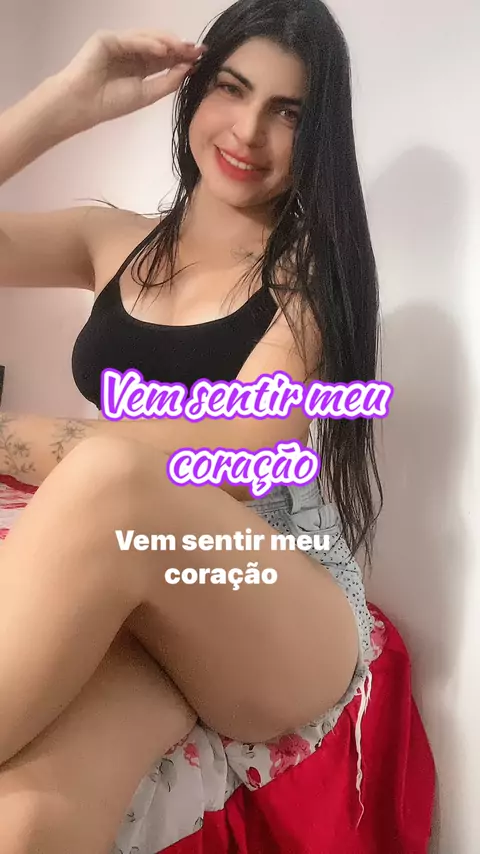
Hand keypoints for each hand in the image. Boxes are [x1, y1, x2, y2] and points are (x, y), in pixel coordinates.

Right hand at [57, 28, 206, 128]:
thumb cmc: (110, 103)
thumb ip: (168, 81)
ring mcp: (119, 44)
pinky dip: (148, 43)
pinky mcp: (107, 39)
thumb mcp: (147, 95)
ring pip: (147, 38)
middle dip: (179, 47)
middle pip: (159, 45)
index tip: (202, 57)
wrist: (82, 104)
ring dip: (167, 42)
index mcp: (140, 68)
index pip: (165, 58)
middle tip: (197, 50)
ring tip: (183, 48)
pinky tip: (163, 50)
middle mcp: (131, 53)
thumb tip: (189, 68)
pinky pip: (132, 38)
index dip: (182, 56)